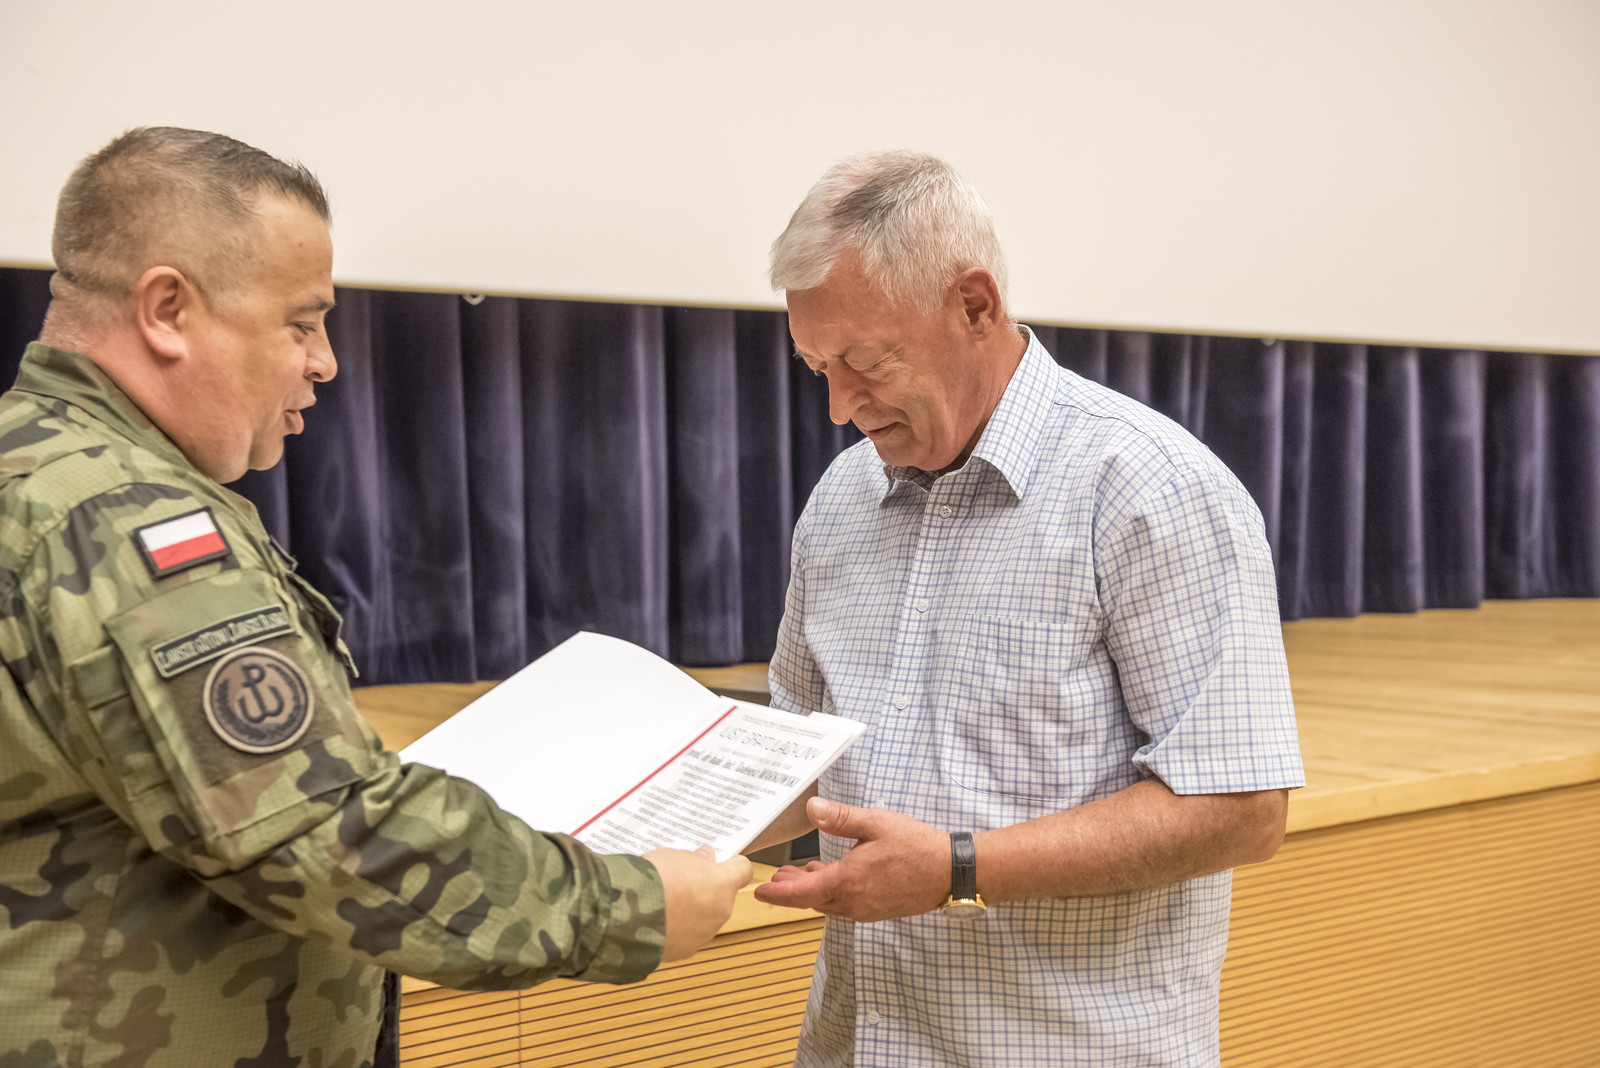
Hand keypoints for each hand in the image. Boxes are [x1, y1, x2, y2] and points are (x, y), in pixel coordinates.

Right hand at [646, 846, 753, 961]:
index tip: (723, 862)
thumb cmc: (655, 880)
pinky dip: (678, 929)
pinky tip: (658, 920)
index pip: (743, 870)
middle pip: (722, 896)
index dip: (733, 864)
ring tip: (664, 901)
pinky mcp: (687, 950)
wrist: (630, 915)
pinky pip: (688, 935)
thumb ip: (695, 860)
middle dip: (706, 889)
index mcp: (723, 883)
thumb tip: (705, 858)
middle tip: (682, 880)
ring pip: (705, 918)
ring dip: (692, 911)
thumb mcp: (675, 857)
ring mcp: (705, 933)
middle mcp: (721, 910)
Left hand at [751, 796, 948, 921]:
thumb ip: (841, 818)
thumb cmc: (917, 847)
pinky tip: (832, 876)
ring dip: (811, 891)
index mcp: (848, 881)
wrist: (951, 873)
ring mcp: (866, 909)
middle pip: (811, 901)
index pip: (801, 894)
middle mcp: (853, 901)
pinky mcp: (877, 910)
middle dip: (790, 891)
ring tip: (798, 876)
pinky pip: (845, 905)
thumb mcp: (876, 823)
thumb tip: (811, 808)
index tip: (758, 892)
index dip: (777, 894)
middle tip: (774, 880)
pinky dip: (831, 893)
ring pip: (828, 904)